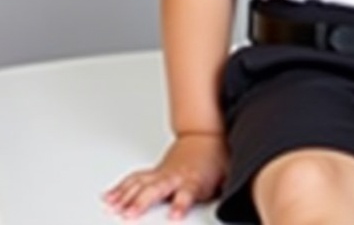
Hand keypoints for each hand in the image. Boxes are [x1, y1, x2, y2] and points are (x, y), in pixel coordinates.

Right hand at [103, 131, 227, 219]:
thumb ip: (227, 191)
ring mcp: (161, 174)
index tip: (174, 217)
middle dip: (142, 202)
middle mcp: (174, 177)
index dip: (180, 205)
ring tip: (114, 209)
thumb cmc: (215, 159)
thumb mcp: (227, 175)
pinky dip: (120, 189)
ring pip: (140, 185)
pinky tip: (109, 198)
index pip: (186, 194)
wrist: (205, 137)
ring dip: (126, 197)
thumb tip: (244, 197)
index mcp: (193, 180)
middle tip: (130, 214)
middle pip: (156, 190)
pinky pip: (134, 180)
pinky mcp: (153, 172)